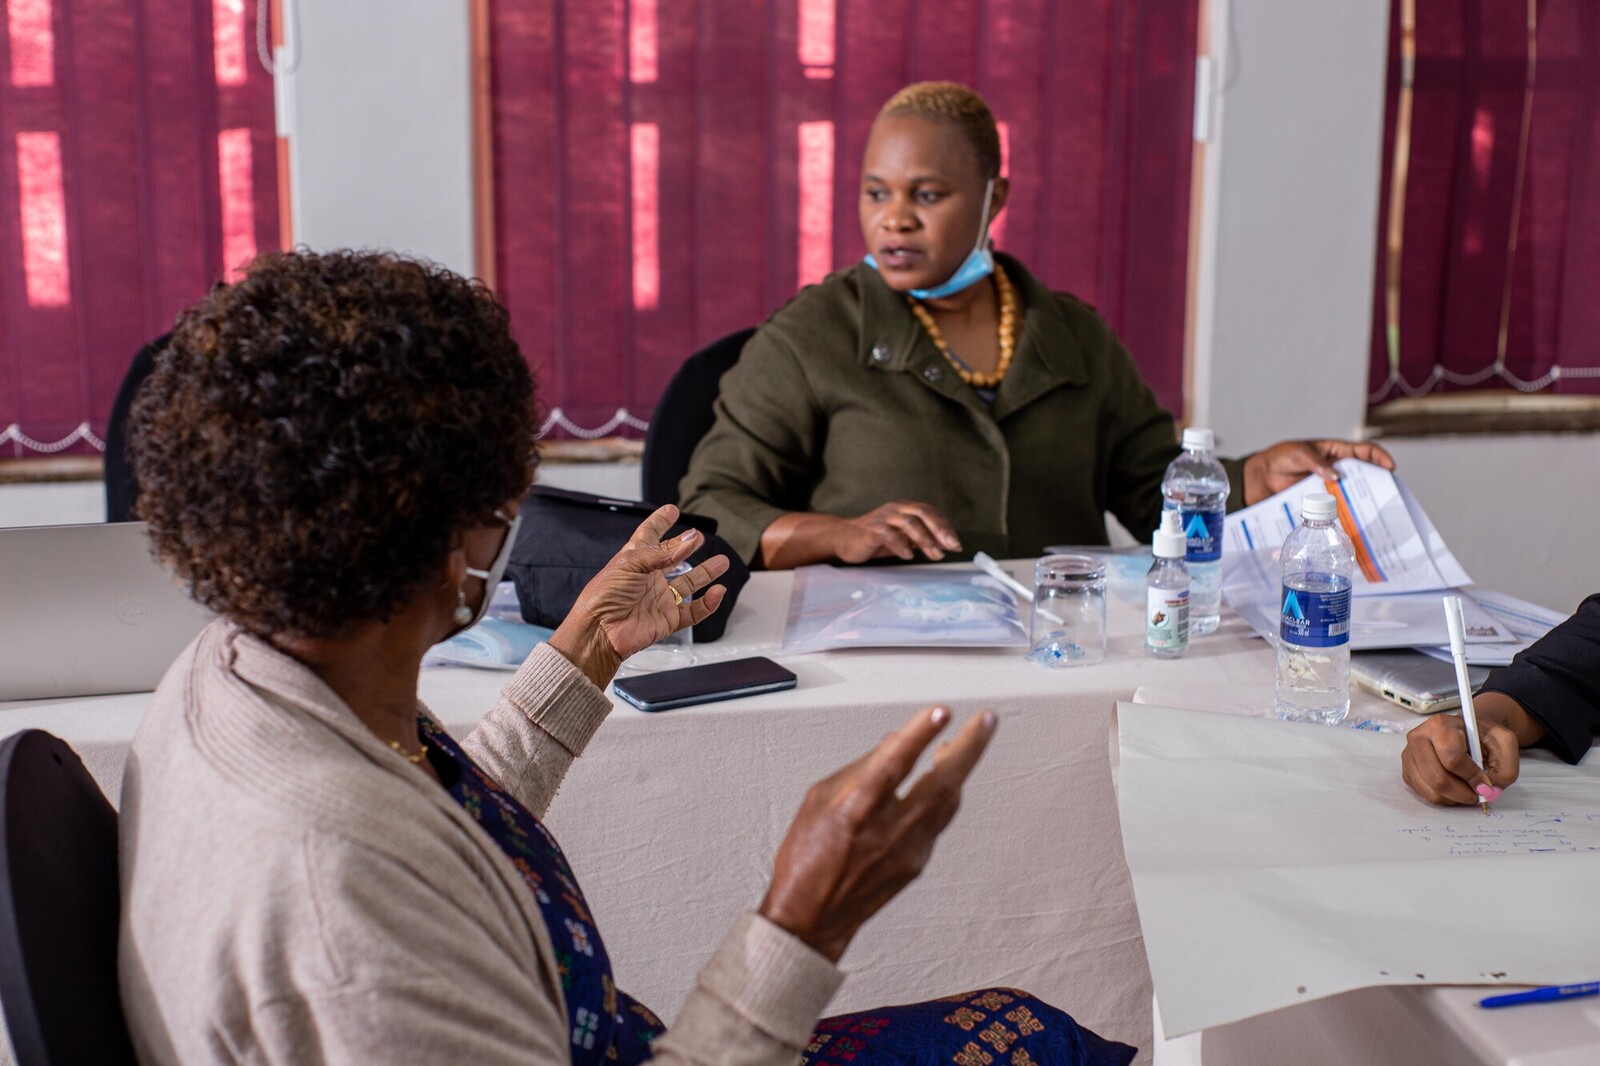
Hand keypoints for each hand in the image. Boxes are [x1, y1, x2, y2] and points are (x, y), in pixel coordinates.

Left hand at [548, 505, 728, 688]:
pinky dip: (707, 603)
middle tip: (700, 537)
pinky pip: (693, 611)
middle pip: (674, 559)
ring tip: (722, 562)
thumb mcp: (632, 563)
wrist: (601, 631)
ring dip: (706, 573)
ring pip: (688, 584)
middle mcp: (649, 578)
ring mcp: (659, 599)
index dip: (660, 522)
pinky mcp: (668, 620)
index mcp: (635, 560)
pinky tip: (717, 591)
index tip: (671, 510)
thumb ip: (664, 552)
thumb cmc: (606, 594)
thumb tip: (691, 537)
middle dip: (687, 548)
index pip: (649, 535)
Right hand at [759, 706, 996, 961]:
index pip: (893, 764)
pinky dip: (942, 795)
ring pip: (948, 802)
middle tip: (986, 720)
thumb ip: (859, 768)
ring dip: (960, 768)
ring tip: (967, 740)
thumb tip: (895, 741)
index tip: (940, 711)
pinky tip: (942, 779)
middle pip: (940, 784)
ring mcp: (908, 851)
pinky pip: (937, 821)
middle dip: (969, 748)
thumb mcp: (818, 800)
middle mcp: (887, 831)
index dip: (919, 735)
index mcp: (855, 811)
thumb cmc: (806, 857)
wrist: (811, 918)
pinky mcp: (918, 864)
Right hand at [837, 500, 961, 562]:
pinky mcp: (871, 529)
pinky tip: (908, 556)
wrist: (844, 538)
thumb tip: (946, 543)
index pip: (930, 511)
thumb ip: (922, 538)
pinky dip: (901, 545)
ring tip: (934, 555)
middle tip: (951, 546)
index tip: (956, 543)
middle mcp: (895, 508)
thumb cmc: (875, 539)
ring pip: (908, 522)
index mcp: (904, 507)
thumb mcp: (903, 538)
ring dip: (924, 539)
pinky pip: (889, 534)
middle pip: (922, 513)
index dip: (945, 526)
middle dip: (939, 529)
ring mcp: (883, 517)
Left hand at [1241, 440, 1395, 504]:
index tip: (1390, 467)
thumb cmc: (1281, 457)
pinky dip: (1343, 515)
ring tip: (1372, 514)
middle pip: (1365, 476)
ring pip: (1352, 495)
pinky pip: (1336, 509)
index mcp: (1337, 453)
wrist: (1261, 476)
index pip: (1365, 451)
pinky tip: (1348, 524)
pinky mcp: (1320, 502)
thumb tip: (1335, 476)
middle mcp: (1338, 470)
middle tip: (1386, 496)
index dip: (1380, 457)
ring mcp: (1330, 487)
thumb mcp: (1298, 453)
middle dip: (1377, 485)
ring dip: (1361, 503)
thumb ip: (1316, 462)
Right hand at [1400, 691, 1546, 805]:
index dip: (1471, 776)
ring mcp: (1409, 755)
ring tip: (1467, 790)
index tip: (1485, 785)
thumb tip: (1489, 792)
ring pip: (1431, 791)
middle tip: (1478, 794)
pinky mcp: (1407, 770)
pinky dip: (1444, 798)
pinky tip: (1455, 787)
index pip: (1452, 758)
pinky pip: (1425, 794)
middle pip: (1438, 778)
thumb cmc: (1482, 736)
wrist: (1466, 731)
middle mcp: (1418, 738)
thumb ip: (1505, 769)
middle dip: (1464, 793)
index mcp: (1440, 725)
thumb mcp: (1505, 744)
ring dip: (1455, 798)